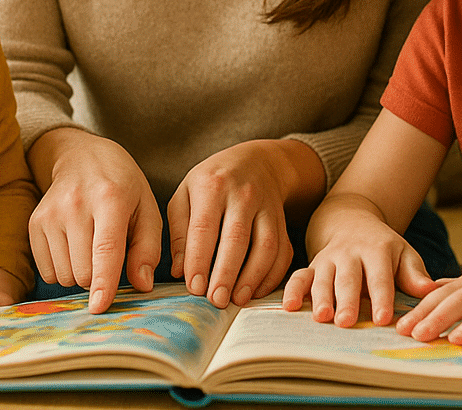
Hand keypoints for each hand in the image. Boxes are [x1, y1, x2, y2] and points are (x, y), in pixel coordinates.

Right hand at [28, 128, 162, 313]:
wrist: (81, 155)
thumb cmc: (122, 186)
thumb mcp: (147, 208)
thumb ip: (147, 248)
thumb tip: (142, 285)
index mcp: (111, 198)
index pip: (106, 248)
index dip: (104, 281)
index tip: (99, 307)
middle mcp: (76, 204)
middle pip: (84, 270)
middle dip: (99, 276)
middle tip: (107, 254)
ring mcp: (50, 213)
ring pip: (65, 275)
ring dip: (80, 273)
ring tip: (90, 246)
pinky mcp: (34, 222)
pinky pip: (47, 271)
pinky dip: (63, 269)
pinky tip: (73, 246)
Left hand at [167, 139, 323, 308]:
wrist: (257, 161)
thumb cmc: (212, 183)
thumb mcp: (186, 194)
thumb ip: (178, 231)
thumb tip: (179, 271)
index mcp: (212, 186)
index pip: (204, 227)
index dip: (199, 260)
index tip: (193, 287)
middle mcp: (243, 194)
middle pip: (237, 238)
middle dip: (226, 273)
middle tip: (215, 301)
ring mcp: (267, 206)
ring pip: (265, 246)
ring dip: (252, 277)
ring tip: (236, 300)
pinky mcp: (282, 221)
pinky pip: (282, 251)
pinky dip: (272, 275)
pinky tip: (257, 291)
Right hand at [281, 202, 437, 327]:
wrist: (350, 221)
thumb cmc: (383, 247)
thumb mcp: (403, 254)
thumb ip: (415, 274)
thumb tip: (432, 290)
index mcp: (376, 250)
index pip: (380, 276)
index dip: (382, 297)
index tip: (384, 319)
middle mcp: (349, 254)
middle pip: (348, 279)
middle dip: (347, 300)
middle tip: (346, 322)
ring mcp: (328, 259)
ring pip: (322, 278)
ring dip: (320, 298)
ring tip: (322, 317)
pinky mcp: (311, 266)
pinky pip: (299, 277)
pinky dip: (292, 290)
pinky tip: (289, 307)